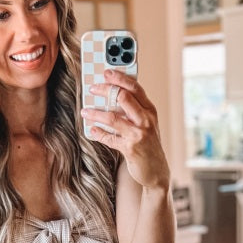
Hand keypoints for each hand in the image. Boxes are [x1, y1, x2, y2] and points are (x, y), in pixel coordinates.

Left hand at [82, 70, 170, 190]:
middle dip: (105, 90)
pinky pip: (109, 138)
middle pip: (123, 97)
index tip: (106, 72)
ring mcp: (138, 134)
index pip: (135, 87)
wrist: (156, 171)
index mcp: (150, 110)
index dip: (119, 77)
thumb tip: (112, 95)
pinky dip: (98, 133)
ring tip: (85, 111)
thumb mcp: (146, 124)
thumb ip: (134, 110)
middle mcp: (146, 120)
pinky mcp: (130, 148)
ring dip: (95, 113)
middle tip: (92, 89)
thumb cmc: (149, 145)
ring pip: (112, 117)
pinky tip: (92, 130)